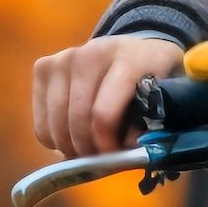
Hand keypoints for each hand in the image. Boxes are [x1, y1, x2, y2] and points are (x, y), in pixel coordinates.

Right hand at [33, 36, 184, 155]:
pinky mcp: (44, 67)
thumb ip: (154, 120)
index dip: (106, 144)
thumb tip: (130, 150)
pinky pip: (41, 124)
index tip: (114, 155)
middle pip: (76, 120)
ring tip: (89, 149)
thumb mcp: (166, 92)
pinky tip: (74, 134)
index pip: (103, 113)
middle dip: (88, 149)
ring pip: (55, 126)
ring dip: (70, 148)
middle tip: (101, 157)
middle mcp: (93, 52)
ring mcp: (65, 58)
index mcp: (130, 57)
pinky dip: (54, 140)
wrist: (132, 48)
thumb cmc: (151, 76)